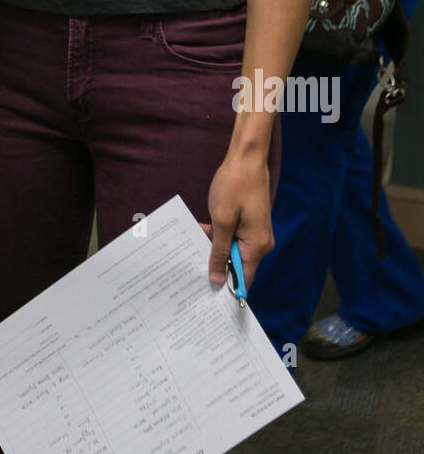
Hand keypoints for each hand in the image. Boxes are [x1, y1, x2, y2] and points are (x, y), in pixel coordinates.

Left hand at [201, 151, 273, 289]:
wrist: (246, 158)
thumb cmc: (235, 186)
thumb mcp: (222, 221)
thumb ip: (220, 252)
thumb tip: (218, 280)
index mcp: (257, 246)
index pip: (244, 279)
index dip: (227, 288)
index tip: (206, 295)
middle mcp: (261, 243)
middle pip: (237, 266)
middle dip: (216, 265)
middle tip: (192, 267)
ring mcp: (256, 232)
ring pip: (233, 250)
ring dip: (215, 247)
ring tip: (193, 244)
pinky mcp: (250, 223)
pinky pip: (234, 238)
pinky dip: (219, 236)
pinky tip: (202, 230)